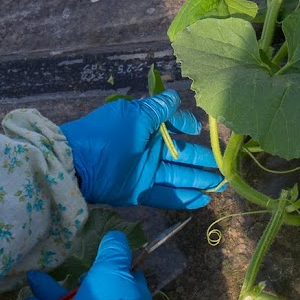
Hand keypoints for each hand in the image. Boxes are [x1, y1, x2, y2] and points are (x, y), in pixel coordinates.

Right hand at [26, 231, 151, 299]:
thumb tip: (117, 235)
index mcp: (133, 299)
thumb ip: (114, 252)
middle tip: (60, 268)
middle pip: (93, 293)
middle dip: (72, 279)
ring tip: (32, 278)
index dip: (112, 268)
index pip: (127, 280)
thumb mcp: (114, 271)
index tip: (96, 260)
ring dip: (51, 291)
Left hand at [60, 90, 223, 208]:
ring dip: (197, 180)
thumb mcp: (134, 115)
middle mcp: (147, 149)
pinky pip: (165, 196)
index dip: (186, 126)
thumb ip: (158, 109)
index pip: (171, 126)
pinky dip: (183, 198)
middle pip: (179, 155)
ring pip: (176, 176)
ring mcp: (143, 172)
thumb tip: (176, 98)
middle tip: (222, 166)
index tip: (198, 131)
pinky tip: (202, 201)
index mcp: (145, 127)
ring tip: (218, 184)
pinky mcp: (138, 193)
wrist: (77, 165)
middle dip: (200, 160)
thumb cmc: (108, 135)